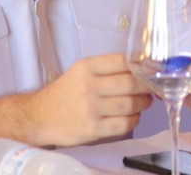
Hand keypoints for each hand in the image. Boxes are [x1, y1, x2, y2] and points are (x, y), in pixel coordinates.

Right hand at [28, 54, 151, 147]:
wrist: (38, 117)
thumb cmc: (65, 92)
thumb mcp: (82, 71)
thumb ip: (109, 68)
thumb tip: (143, 67)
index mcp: (87, 67)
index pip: (124, 60)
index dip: (143, 65)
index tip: (152, 69)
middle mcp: (89, 86)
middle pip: (131, 83)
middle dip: (148, 86)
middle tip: (153, 87)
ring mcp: (90, 109)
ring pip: (130, 105)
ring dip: (143, 103)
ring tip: (144, 102)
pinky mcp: (92, 129)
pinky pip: (124, 125)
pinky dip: (134, 120)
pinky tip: (132, 116)